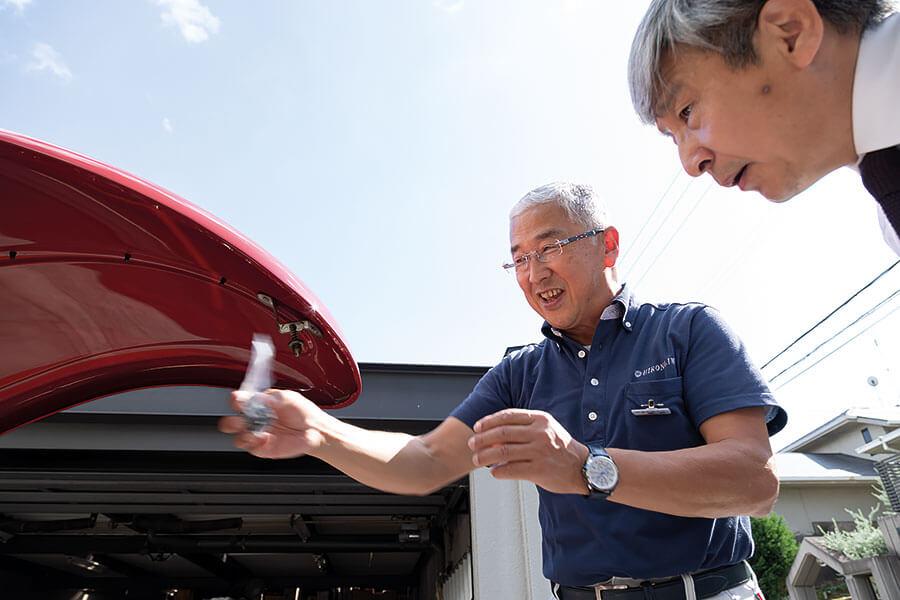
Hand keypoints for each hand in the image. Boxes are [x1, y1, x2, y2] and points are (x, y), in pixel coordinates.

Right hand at [218, 389, 326, 458]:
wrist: (316, 430)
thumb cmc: (304, 413)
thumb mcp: (287, 398)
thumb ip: (269, 398)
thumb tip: (252, 398)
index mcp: (258, 404)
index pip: (238, 401)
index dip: (235, 400)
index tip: (238, 400)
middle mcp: (255, 420)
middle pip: (231, 422)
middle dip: (231, 421)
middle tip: (241, 420)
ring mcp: (258, 435)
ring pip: (238, 438)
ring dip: (243, 435)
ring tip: (256, 432)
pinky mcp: (263, 449)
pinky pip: (251, 448)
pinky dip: (255, 443)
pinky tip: (265, 438)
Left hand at [468, 409, 589, 493]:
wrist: (584, 467)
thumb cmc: (562, 448)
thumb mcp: (546, 429)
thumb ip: (524, 428)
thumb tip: (494, 433)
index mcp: (540, 420)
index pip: (508, 416)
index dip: (489, 421)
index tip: (477, 427)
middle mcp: (540, 433)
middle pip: (502, 433)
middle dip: (482, 439)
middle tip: (472, 444)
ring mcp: (540, 452)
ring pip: (502, 451)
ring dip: (484, 456)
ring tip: (477, 459)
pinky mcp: (539, 470)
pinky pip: (511, 469)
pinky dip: (498, 470)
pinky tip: (493, 471)